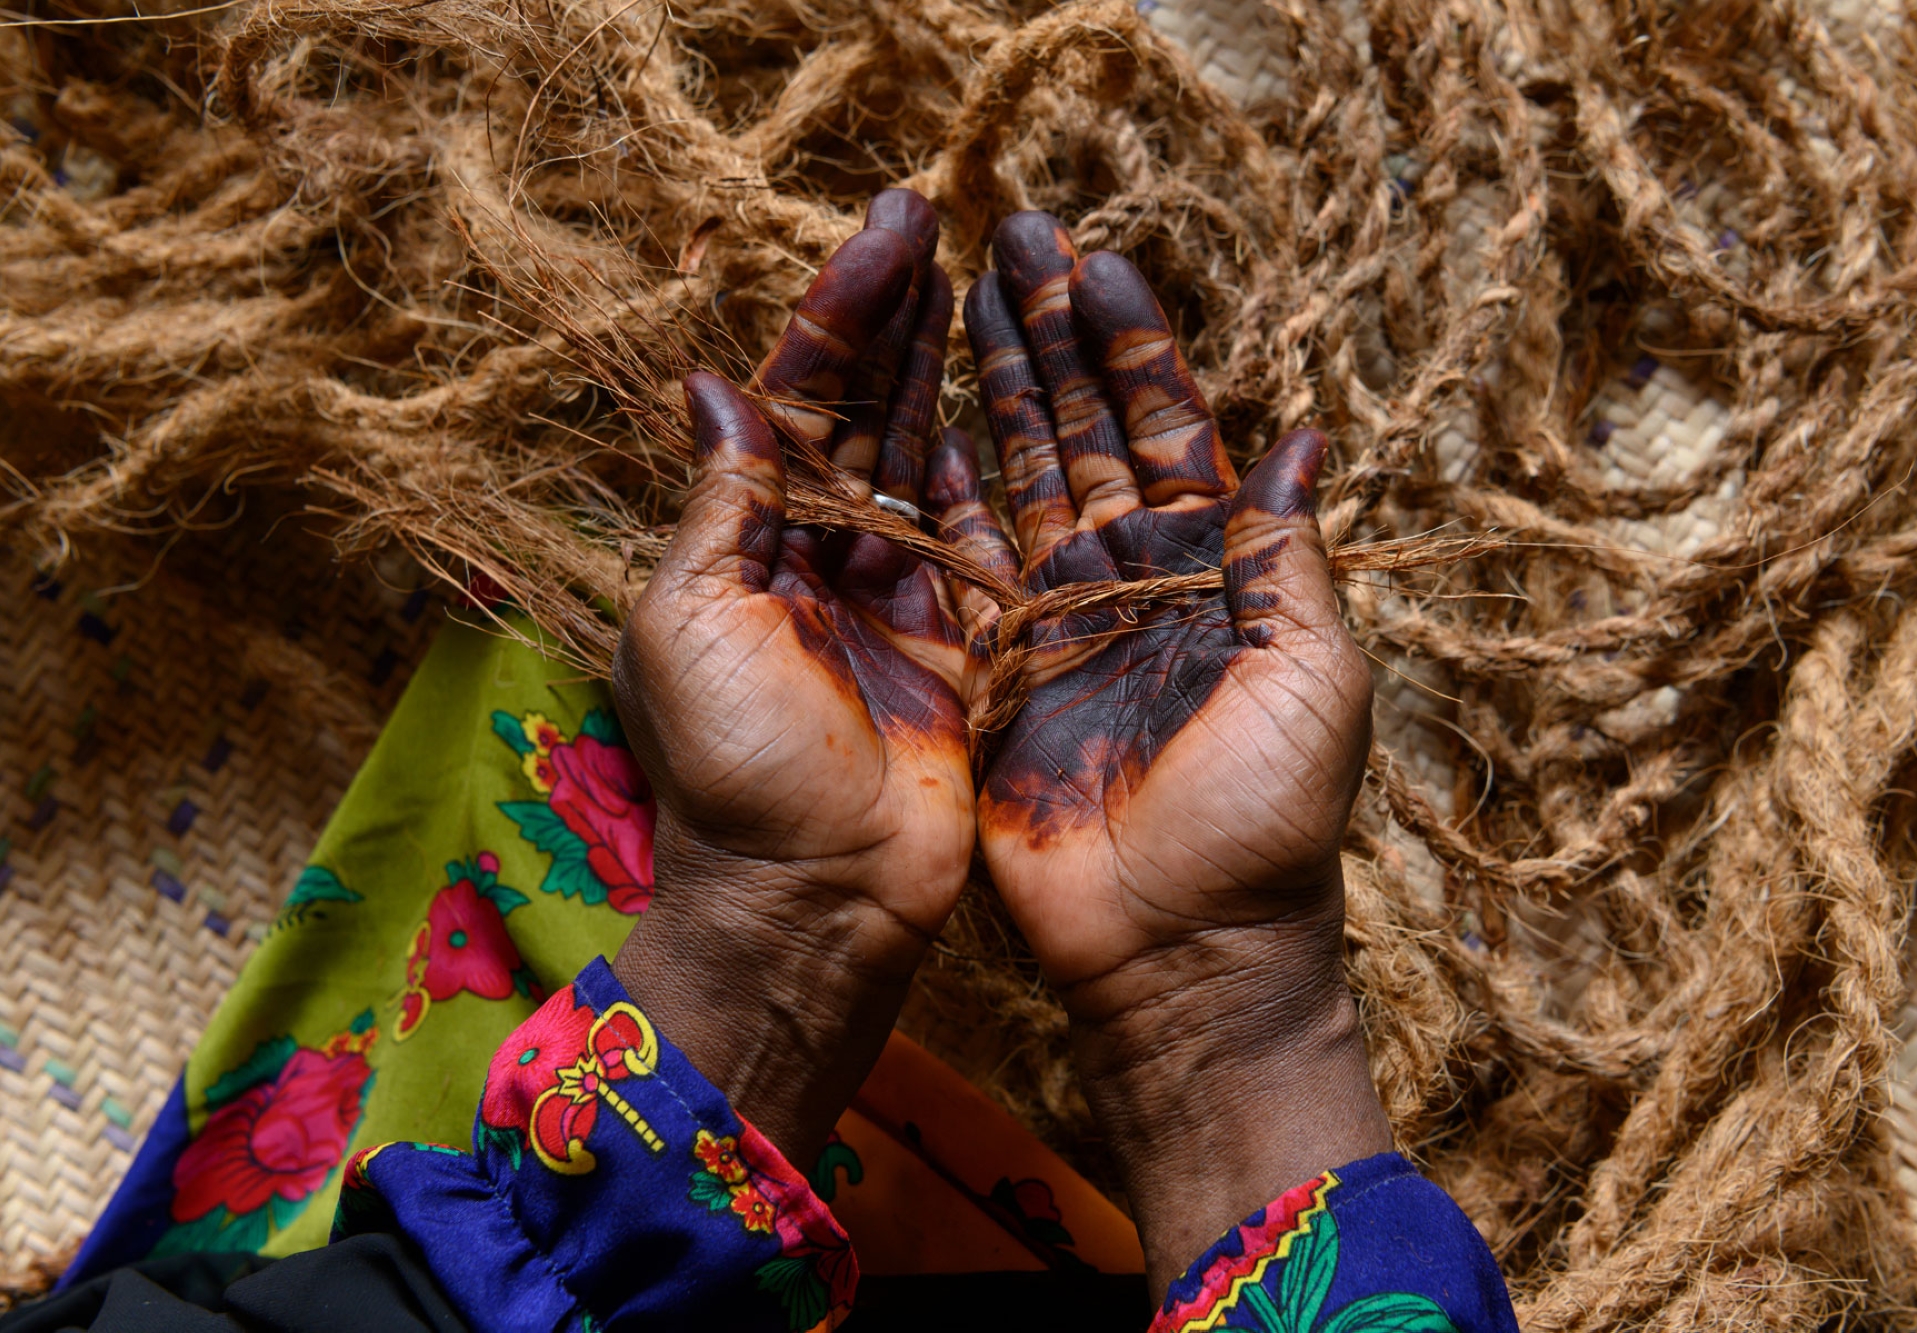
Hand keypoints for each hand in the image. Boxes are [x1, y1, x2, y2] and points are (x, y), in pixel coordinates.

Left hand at [611, 191, 973, 1167]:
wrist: (817, 899)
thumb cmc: (739, 771)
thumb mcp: (695, 622)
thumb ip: (723, 503)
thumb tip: (717, 383)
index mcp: (744, 542)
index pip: (800, 396)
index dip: (844, 311)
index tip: (896, 228)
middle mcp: (813, 558)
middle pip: (861, 412)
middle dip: (895, 319)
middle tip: (939, 224)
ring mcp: (886, 600)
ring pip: (917, 461)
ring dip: (941, 373)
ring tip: (977, 282)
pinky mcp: (953, 645)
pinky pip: (972, 538)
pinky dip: (986, 470)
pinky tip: (1002, 403)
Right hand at [955, 213, 1389, 1293]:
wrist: (1180, 947)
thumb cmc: (1263, 819)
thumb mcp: (1311, 677)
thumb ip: (1287, 558)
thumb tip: (1300, 438)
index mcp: (1214, 572)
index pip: (1165, 430)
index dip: (1131, 347)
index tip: (1093, 262)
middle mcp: (1132, 581)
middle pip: (1082, 434)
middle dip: (1050, 339)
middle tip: (1010, 242)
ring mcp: (1058, 624)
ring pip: (1019, 481)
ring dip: (994, 392)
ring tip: (962, 301)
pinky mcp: (996, 675)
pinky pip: (962, 568)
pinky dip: (941, 498)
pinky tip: (919, 427)